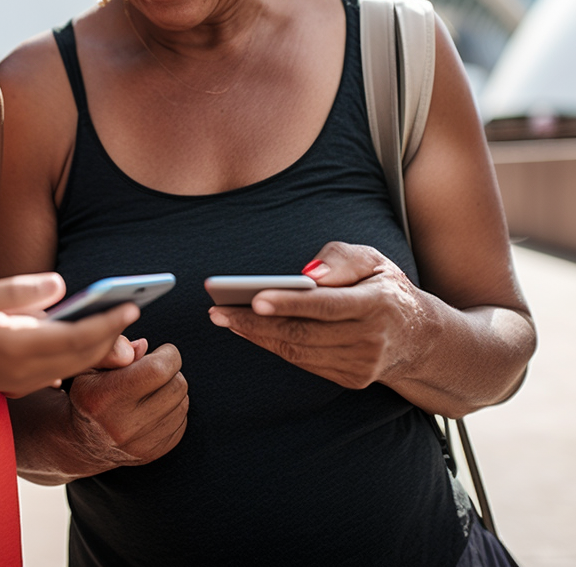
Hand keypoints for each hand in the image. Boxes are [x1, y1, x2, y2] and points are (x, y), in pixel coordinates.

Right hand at [0, 273, 141, 397]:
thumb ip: (20, 292)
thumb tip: (62, 285)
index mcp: (17, 348)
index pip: (76, 338)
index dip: (108, 323)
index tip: (132, 305)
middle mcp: (26, 372)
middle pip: (84, 356)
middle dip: (114, 335)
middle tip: (137, 309)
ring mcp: (25, 383)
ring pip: (77, 368)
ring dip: (103, 348)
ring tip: (124, 321)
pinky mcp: (22, 385)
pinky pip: (63, 373)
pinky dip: (85, 357)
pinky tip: (96, 339)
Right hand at [67, 343, 187, 468]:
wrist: (83, 443)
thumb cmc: (89, 394)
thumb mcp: (88, 366)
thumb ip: (112, 350)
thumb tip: (144, 346)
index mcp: (106, 398)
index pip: (158, 369)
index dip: (167, 354)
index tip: (159, 351)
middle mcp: (124, 425)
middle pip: (177, 385)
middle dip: (171, 370)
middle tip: (154, 368)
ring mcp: (142, 444)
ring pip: (183, 403)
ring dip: (172, 389)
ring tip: (151, 388)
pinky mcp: (155, 453)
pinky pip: (182, 421)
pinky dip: (173, 409)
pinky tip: (153, 407)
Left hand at [207, 242, 432, 389]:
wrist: (419, 337)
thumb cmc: (385, 288)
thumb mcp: (373, 259)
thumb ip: (340, 259)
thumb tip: (306, 275)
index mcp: (376, 304)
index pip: (326, 305)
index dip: (290, 303)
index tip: (255, 298)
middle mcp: (370, 339)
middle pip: (303, 333)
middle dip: (255, 322)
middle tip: (218, 310)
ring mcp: (361, 364)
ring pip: (298, 352)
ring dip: (257, 336)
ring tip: (224, 318)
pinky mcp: (351, 379)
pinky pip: (304, 362)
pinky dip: (273, 346)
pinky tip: (249, 330)